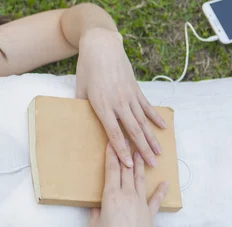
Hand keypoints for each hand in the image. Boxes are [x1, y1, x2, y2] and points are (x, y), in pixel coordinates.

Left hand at [75, 27, 167, 168]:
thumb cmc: (86, 69)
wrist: (101, 46)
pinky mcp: (136, 89)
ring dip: (151, 138)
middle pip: (133, 131)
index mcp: (102, 106)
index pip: (114, 133)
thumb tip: (79, 122)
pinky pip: (147, 106)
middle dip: (142, 150)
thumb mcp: (80, 90)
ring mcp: (129, 96)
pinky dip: (155, 117)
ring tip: (159, 152)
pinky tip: (163, 128)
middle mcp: (118, 103)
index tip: (129, 164)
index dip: (122, 150)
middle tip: (150, 165)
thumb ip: (81, 107)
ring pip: (143, 121)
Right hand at [89, 142, 167, 226]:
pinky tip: (164, 182)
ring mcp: (140, 203)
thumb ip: (98, 210)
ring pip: (139, 179)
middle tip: (127, 140)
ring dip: (140, 165)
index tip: (112, 142)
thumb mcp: (95, 224)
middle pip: (126, 170)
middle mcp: (127, 195)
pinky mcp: (149, 214)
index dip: (112, 155)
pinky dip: (160, 190)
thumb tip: (101, 204)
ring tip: (142, 152)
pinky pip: (155, 199)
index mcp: (111, 196)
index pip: (111, 170)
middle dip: (126, 154)